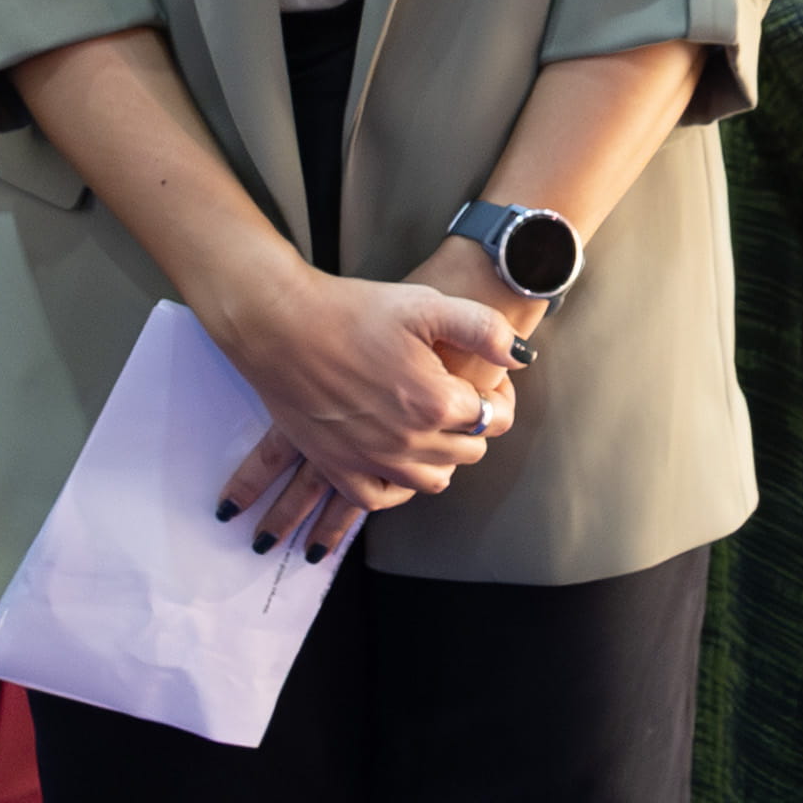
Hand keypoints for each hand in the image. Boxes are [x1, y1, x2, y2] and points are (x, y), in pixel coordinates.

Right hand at [202, 262, 527, 556]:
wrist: (282, 323)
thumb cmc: (353, 309)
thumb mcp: (428, 304)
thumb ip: (485, 330)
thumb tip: (521, 359)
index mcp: (437, 402)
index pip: (495, 419)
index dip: (499, 397)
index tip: (488, 380)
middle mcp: (409, 441)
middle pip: (469, 453)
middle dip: (475, 427)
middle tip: (460, 399)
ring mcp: (372, 460)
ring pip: (431, 481)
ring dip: (443, 458)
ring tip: (433, 428)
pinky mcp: (338, 467)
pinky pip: (379, 498)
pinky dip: (396, 488)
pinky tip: (398, 464)